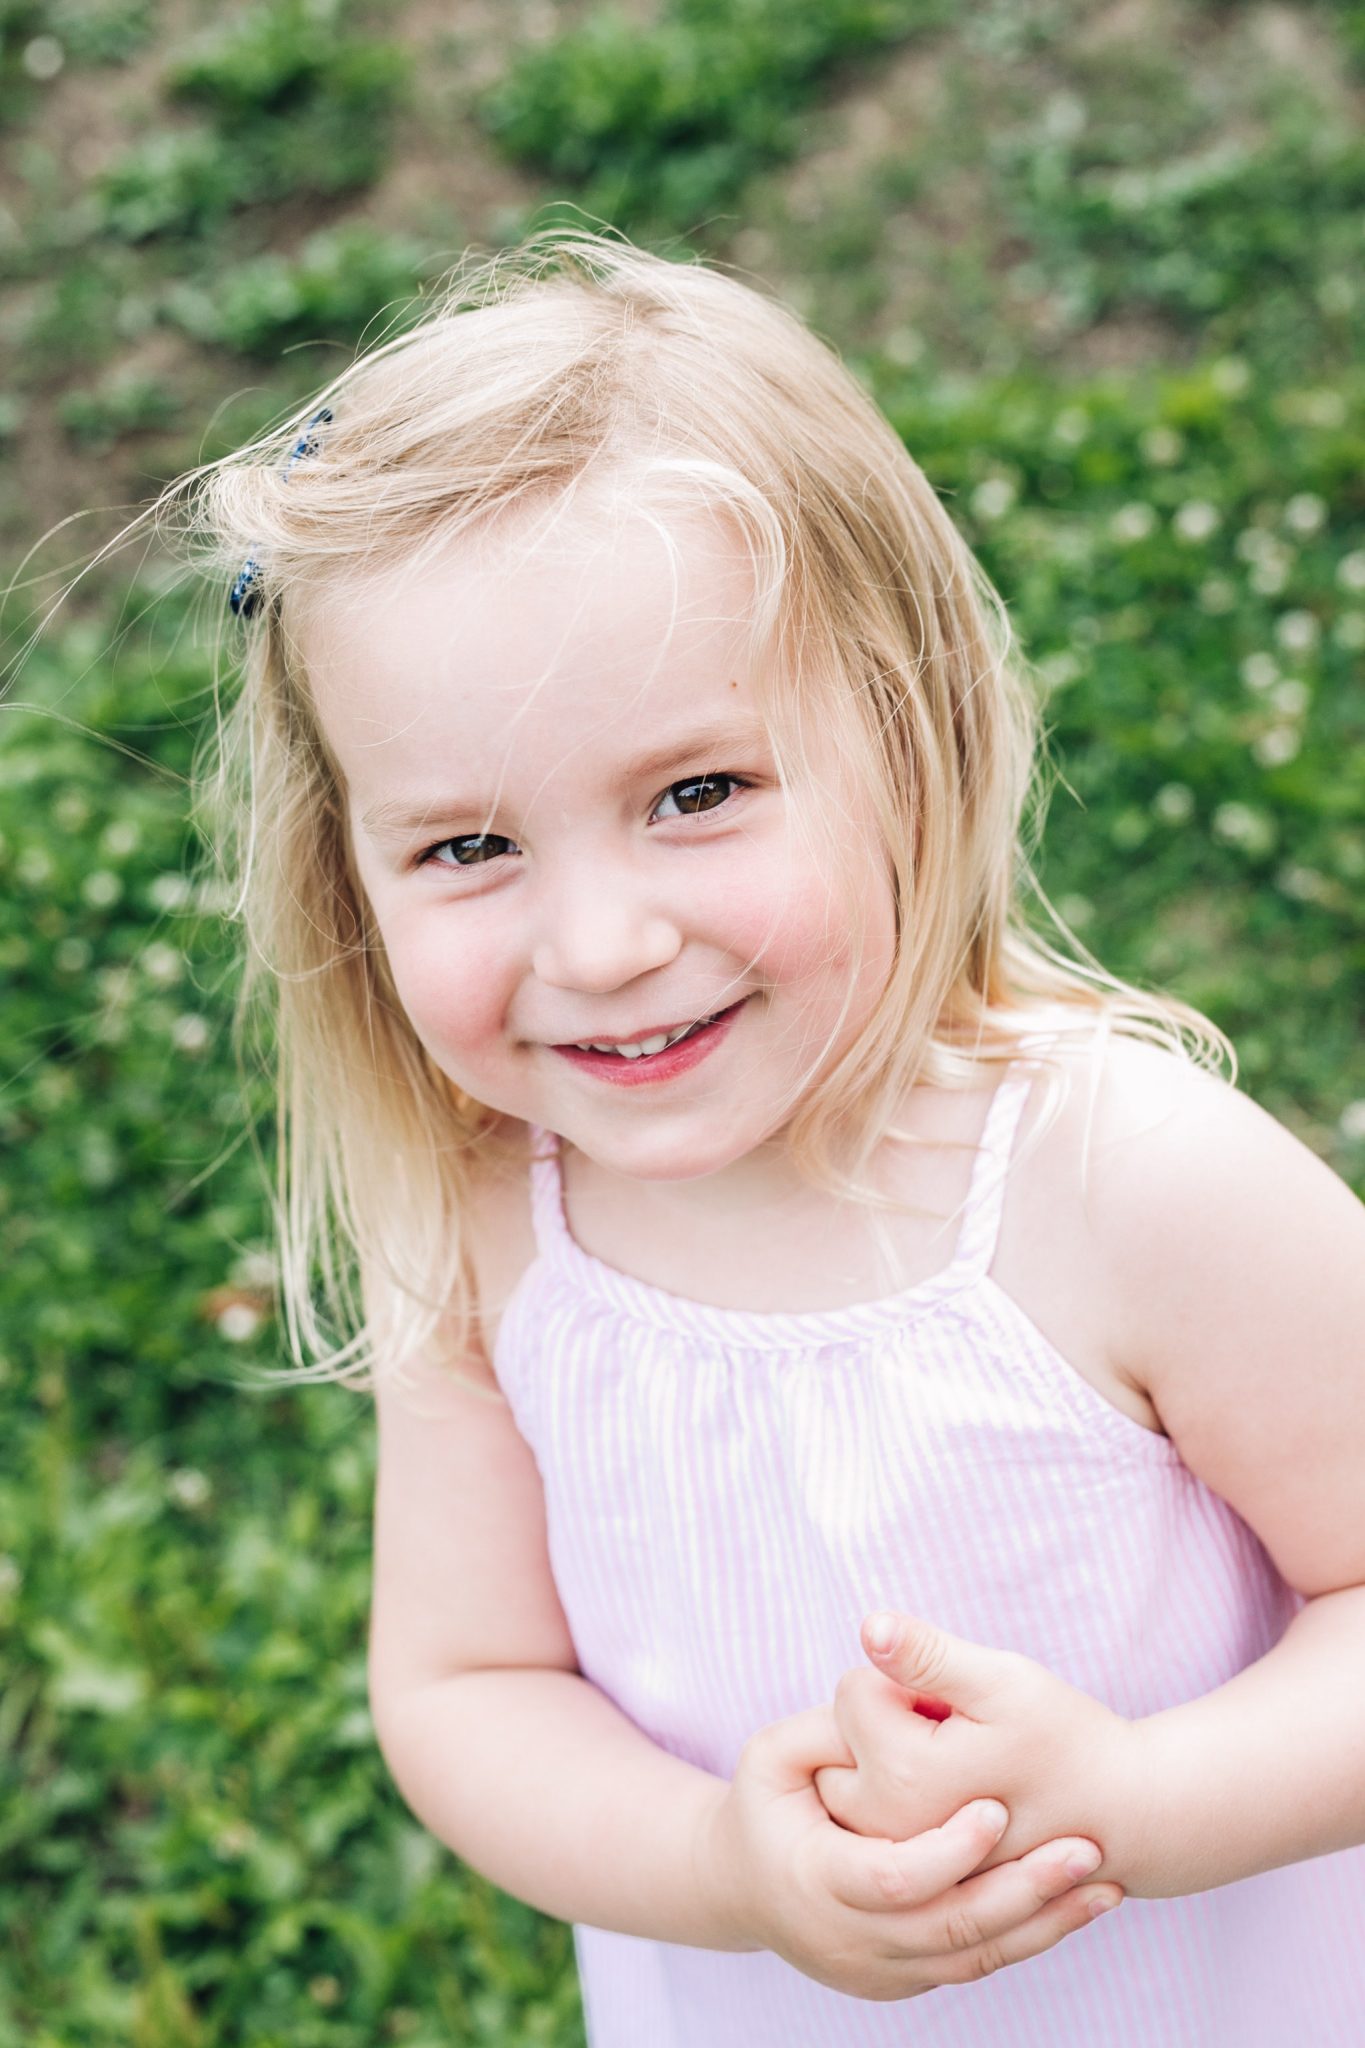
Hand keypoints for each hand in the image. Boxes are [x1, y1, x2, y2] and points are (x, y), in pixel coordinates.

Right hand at [699, 1703, 1122, 2001]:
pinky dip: (1026, 1936)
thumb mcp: (772, 1754)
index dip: (947, 1849)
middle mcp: (849, 1942)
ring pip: (972, 1956)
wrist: (742, 1887)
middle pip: (949, 1927)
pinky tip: (1076, 1904)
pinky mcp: (905, 1981)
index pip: (891, 1876)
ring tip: (1104, 1883)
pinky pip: (973, 1964)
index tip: (997, 1808)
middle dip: (1025, 1892)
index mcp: (814, 1881)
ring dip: (1043, 1922)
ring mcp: (880, 1971)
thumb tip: (875, 1678)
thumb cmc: (762, 1805)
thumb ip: (827, 1724)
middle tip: (1085, 1850)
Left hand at [814, 1612, 1143, 1889]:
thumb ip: (927, 1655)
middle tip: (954, 1737)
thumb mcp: (1004, 1682)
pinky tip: (948, 1800)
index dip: (906, 1680)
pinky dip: (892, 1798)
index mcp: (903, 1776)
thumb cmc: (1065, 1740)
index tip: (956, 1705)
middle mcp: (888, 1830)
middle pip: (840, 1736)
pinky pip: (866, 1817)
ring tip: (953, 1770)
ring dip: (883, 1762)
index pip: (854, 1689)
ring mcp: (898, 1861)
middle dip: (885, 1722)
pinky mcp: (911, 1877)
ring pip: (846, 1778)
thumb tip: (869, 1626)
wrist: (1119, 1819)